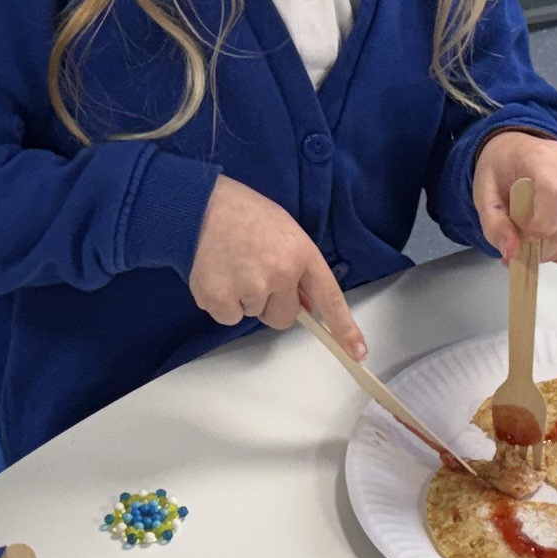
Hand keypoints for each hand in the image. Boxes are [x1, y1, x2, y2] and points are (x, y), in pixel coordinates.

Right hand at [190, 174, 358, 350]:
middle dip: (272, 304)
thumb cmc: (244, 215)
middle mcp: (280, 274)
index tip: (357, 352)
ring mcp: (250, 288)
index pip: (329, 297)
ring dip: (243, 299)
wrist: (199, 205)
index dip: (344, 327)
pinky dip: (221, 302)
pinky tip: (216, 274)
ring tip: (232, 265)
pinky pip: (227, 318)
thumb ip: (298, 268)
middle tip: (254, 274)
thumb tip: (306, 305)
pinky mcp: (220, 298)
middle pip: (284, 318)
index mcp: (301, 254)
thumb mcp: (285, 232)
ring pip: (254, 316)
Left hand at [474, 132, 556, 263]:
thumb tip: (512, 253)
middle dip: (545, 248)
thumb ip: (495, 225)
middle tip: (525, 251)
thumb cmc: (502, 169)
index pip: (556, 194)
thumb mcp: (484, 194)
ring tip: (539, 248)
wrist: (520, 150)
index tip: (524, 237)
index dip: (542, 225)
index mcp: (543, 157)